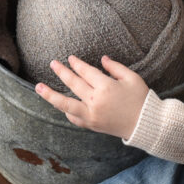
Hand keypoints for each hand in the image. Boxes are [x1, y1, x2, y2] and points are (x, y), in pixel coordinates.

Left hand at [35, 55, 149, 139]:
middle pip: (73, 84)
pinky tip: (61, 104)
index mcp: (106, 87)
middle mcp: (95, 101)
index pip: (86, 72)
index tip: (70, 58)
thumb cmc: (141, 99)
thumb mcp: (132, 78)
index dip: (77, 64)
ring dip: (50, 95)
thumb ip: (115, 67)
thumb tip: (102, 59)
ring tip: (38, 87)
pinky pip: (74, 118)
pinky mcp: (92, 125)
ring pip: (65, 104)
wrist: (145, 125)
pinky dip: (66, 111)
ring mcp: (91, 115)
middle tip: (52, 63)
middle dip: (61, 72)